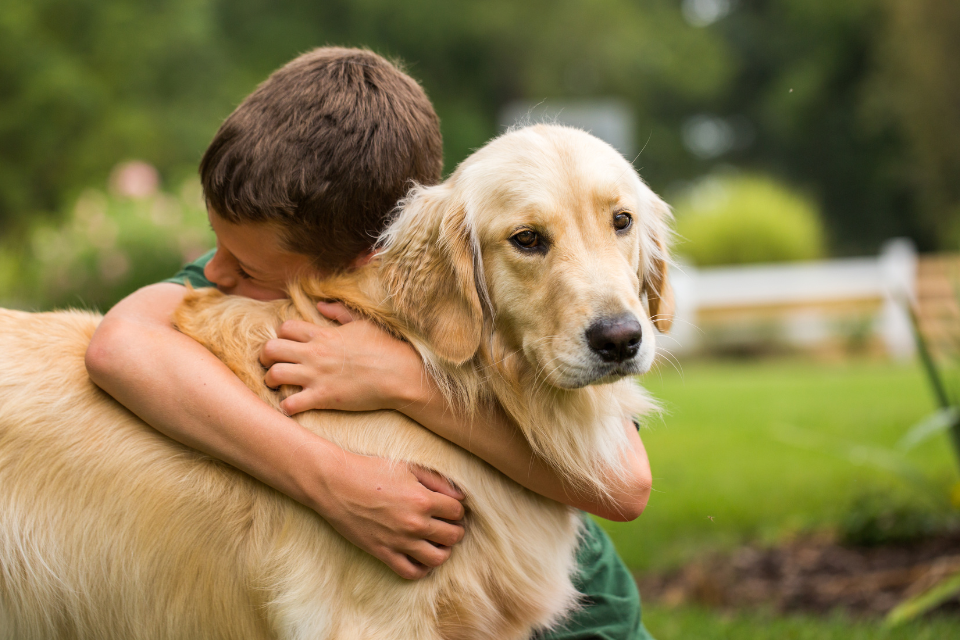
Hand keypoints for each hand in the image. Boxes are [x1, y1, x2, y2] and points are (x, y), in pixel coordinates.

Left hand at [260, 301, 427, 415]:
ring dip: (270, 381)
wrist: (400, 374)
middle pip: (270, 349)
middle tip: (271, 364)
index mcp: (322, 334)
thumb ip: (340, 312)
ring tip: (277, 385)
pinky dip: (286, 406)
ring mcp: (316, 376)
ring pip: (273, 375)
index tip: (287, 344)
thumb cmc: (385, 347)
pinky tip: (292, 406)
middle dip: (265, 357)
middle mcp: (314, 353)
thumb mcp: (363, 323)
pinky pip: (290, 404)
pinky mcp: (323, 398)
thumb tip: (321, 305)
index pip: (285, 328)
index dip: (281, 336)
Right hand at [309, 448, 465, 579]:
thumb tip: (461, 496)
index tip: (449, 507)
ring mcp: (399, 541)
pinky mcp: (383, 553)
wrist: (336, 484)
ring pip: (438, 558)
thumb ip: (438, 480)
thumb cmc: (371, 470)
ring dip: (443, 551)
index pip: (457, 511)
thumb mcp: (408, 467)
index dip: (456, 509)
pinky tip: (421, 557)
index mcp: (422, 499)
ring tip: (437, 542)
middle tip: (447, 524)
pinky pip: (411, 572)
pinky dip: (422, 569)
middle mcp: (414, 523)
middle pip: (453, 536)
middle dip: (455, 529)